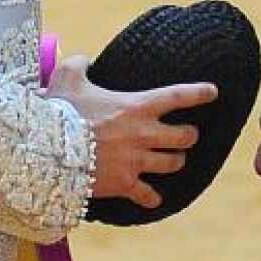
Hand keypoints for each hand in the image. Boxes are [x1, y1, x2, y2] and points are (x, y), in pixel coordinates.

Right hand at [46, 56, 217, 208]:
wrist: (47, 149)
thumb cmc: (60, 110)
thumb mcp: (67, 77)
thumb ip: (79, 64)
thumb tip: (83, 61)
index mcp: (137, 106)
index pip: (178, 96)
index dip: (199, 93)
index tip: (213, 92)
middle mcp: (143, 134)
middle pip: (186, 136)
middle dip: (189, 135)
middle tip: (186, 134)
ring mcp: (136, 160)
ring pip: (174, 164)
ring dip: (175, 161)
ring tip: (173, 160)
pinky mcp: (124, 184)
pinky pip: (147, 195)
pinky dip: (151, 198)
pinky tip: (152, 199)